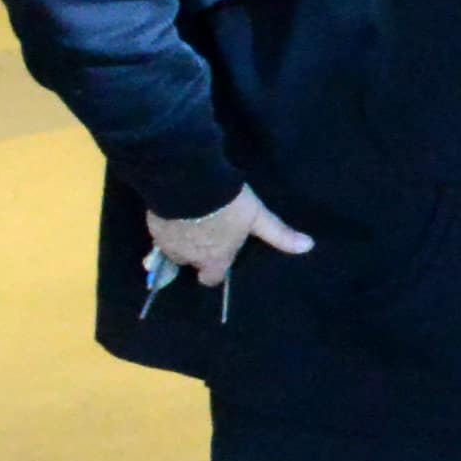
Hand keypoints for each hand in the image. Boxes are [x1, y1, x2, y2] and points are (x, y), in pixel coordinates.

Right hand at [144, 187, 314, 292]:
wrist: (187, 182)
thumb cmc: (227, 204)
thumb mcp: (257, 217)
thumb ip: (278, 234)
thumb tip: (308, 246)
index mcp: (214, 259)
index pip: (211, 278)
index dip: (215, 271)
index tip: (219, 261)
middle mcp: (188, 257)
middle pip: (191, 263)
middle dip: (197, 253)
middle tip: (207, 234)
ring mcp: (167, 243)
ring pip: (172, 249)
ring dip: (179, 240)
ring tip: (190, 221)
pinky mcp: (152, 226)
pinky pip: (158, 233)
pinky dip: (164, 226)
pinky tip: (172, 211)